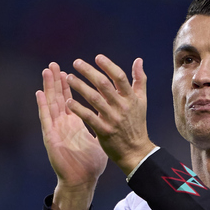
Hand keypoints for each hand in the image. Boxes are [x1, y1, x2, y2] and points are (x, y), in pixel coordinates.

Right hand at [37, 63, 107, 209]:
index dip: (69, 86)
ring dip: (48, 88)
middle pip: (59, 98)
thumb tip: (111, 119)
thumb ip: (101, 127)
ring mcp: (56, 130)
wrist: (82, 181)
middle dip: (57, 81)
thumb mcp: (99, 141)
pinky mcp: (51, 137)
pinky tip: (39, 93)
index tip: (70, 71)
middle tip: (55, 64)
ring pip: (51, 104)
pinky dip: (42, 106)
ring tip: (47, 71)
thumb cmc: (90, 165)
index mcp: (75, 124)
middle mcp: (64, 124)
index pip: (71, 100)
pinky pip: (46, 119)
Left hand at [65, 55, 154, 176]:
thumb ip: (140, 80)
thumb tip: (138, 60)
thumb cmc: (137, 124)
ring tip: (68, 78)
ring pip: (94, 99)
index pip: (119, 77)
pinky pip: (89, 117)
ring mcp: (112, 119)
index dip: (108, 66)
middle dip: (89, 72)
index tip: (97, 57)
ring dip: (80, 87)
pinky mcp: (104, 131)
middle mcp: (121, 107)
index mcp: (130, 98)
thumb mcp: (142, 101)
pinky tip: (68, 101)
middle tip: (76, 63)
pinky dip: (78, 109)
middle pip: (104, 85)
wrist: (136, 152)